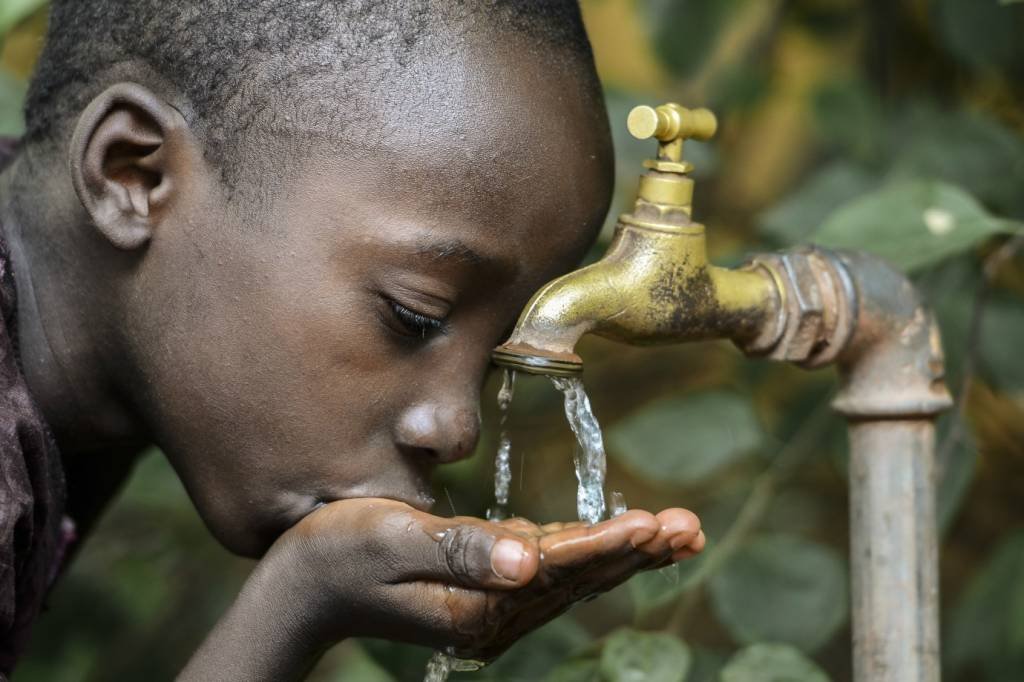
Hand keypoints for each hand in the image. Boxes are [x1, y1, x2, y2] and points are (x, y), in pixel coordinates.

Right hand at [270, 498, 704, 660]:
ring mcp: (490, 608)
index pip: (559, 570)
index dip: (609, 544)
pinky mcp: (483, 593)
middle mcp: (493, 614)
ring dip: (622, 552)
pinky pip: (547, 572)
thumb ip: (459, 550)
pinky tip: (615, 541)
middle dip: (637, 551)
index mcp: (476, 605)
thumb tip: (528, 559)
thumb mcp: (392, 542)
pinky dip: (587, 553)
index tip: (657, 524)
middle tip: (692, 528)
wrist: (301, 589)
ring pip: (571, 577)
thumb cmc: (337, 554)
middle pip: (579, 579)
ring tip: (673, 532)